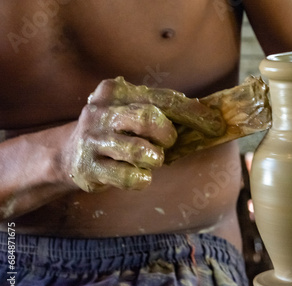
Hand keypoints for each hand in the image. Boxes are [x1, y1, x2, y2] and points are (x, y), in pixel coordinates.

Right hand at [63, 77, 224, 191]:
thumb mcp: (133, 114)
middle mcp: (102, 111)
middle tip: (168, 143)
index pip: (165, 100)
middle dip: (167, 135)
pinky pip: (129, 177)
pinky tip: (138, 174)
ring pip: (140, 150)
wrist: (67, 155)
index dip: (195, 114)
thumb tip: (210, 121)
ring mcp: (93, 139)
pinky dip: (142, 179)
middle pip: (150, 118)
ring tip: (150, 159)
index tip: (216, 126)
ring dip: (154, 159)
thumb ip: (165, 114)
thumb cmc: (115, 133)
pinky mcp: (89, 167)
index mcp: (117, 91)